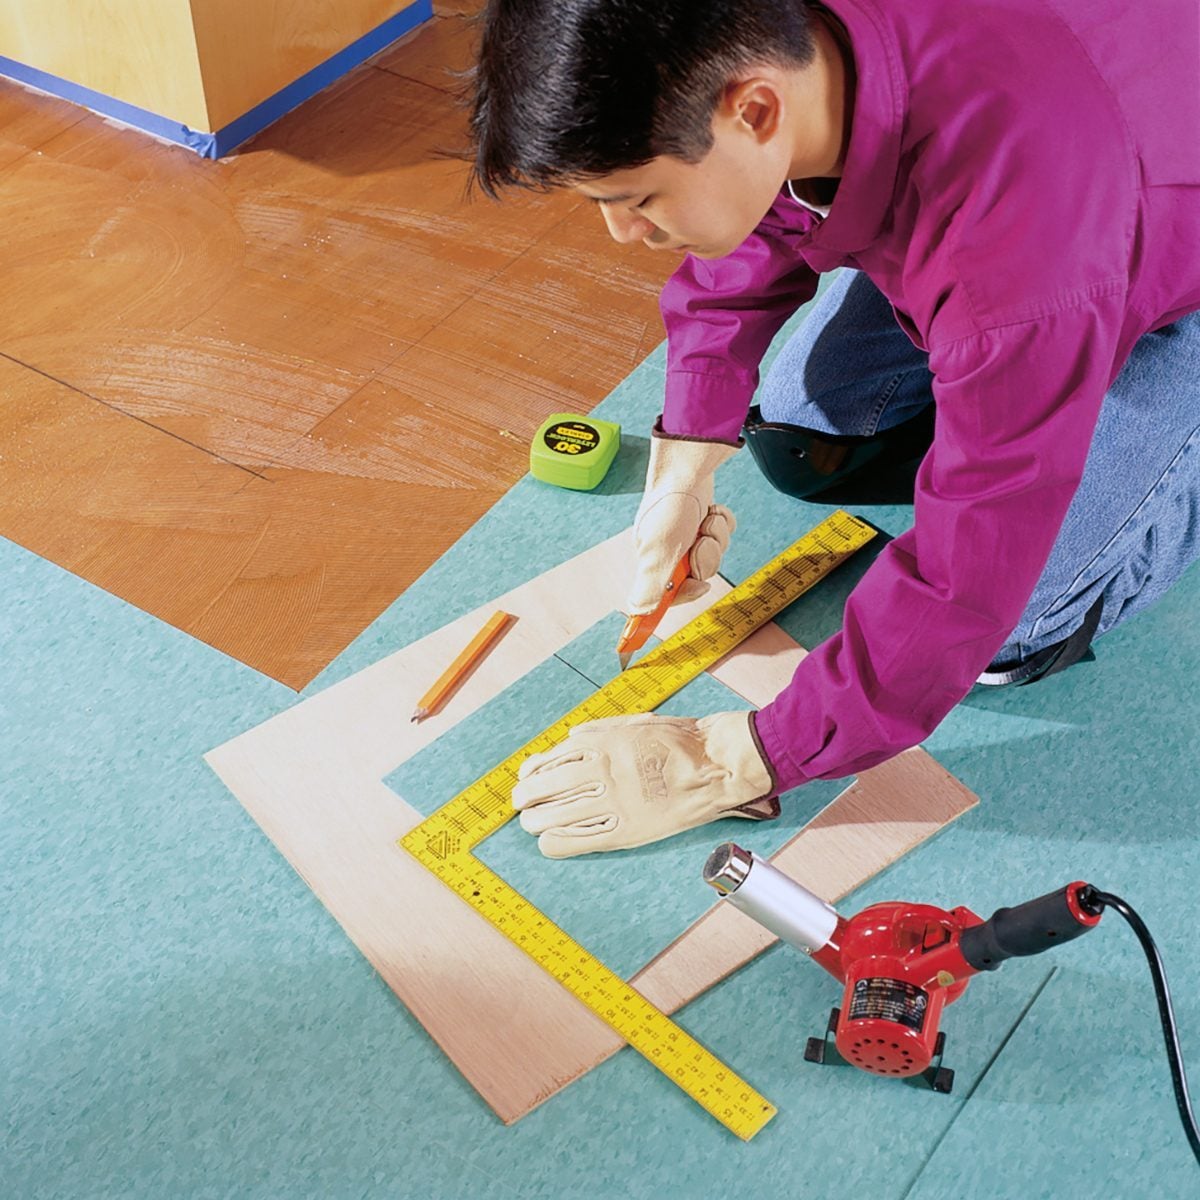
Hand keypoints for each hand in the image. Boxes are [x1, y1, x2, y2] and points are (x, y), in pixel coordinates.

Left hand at [511, 712, 778, 857]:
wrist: (713, 764)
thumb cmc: (677, 740)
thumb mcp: (631, 723)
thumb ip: (597, 731)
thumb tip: (567, 742)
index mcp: (600, 743)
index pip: (548, 761)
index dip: (531, 772)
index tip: (526, 777)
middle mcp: (601, 771)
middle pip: (544, 789)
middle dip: (526, 798)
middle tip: (521, 803)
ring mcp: (613, 803)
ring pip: (555, 816)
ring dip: (536, 821)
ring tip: (531, 822)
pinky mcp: (626, 830)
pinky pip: (580, 840)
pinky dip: (557, 841)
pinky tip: (548, 841)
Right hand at [627, 424, 738, 614]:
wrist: (689, 465)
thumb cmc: (669, 505)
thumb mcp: (657, 551)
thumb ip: (649, 585)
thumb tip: (637, 613)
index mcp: (652, 561)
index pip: (668, 594)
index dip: (686, 593)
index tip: (697, 585)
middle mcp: (669, 550)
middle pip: (698, 575)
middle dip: (705, 558)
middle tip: (698, 540)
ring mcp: (689, 535)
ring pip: (715, 554)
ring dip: (716, 537)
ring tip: (705, 520)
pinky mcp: (705, 520)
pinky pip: (724, 535)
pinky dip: (723, 523)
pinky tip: (712, 511)